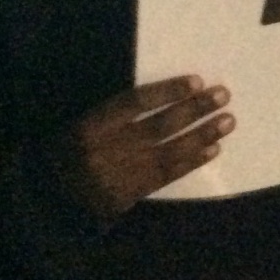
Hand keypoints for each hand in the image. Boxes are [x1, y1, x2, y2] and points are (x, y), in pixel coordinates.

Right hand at [57, 76, 233, 218]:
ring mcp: (122, 173)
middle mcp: (109, 149)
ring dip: (202, 135)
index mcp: (92, 126)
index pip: (135, 103)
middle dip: (195, 109)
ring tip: (228, 121)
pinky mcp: (131, 194)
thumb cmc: (68, 152)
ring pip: (169, 151)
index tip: (195, 81)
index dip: (167, 92)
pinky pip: (166, 175)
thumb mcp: (81, 124)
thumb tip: (162, 94)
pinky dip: (192, 161)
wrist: (51, 198)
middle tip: (223, 94)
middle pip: (160, 125)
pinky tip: (213, 149)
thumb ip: (115, 112)